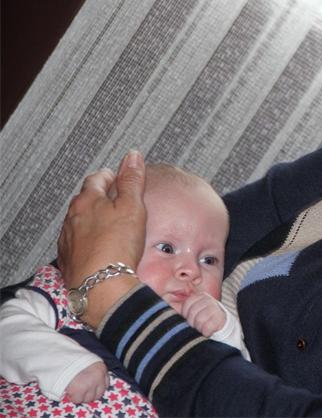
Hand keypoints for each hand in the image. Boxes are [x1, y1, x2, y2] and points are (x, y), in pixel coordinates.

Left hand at [57, 150, 146, 325]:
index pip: (96, 179)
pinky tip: (102, 247)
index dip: (110, 176)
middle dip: (101, 198)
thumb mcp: (133, 206)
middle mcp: (72, 218)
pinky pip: (78, 243)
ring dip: (93, 220)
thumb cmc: (118, 246)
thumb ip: (132, 180)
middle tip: (117, 201)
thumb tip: (133, 156)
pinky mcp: (69, 259)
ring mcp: (68, 239)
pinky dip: (89, 240)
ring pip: (80, 222)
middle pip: (86, 200)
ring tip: (111, 225)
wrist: (102, 285)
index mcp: (87, 200)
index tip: (117, 178)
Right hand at [64, 361, 108, 403]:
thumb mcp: (89, 363)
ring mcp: (89, 385)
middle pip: (98, 394)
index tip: (92, 389)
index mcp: (101, 369)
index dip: (98, 388)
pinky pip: (77, 400)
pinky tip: (69, 391)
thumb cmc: (75, 359)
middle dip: (90, 394)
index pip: (106, 385)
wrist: (63, 359)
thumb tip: (93, 386)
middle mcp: (98, 378)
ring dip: (81, 396)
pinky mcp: (79, 391)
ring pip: (88, 399)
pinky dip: (72, 397)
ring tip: (74, 389)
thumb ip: (93, 372)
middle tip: (81, 391)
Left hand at [181, 292, 226, 336]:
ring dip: (200, 328)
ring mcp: (215, 308)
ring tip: (203, 328)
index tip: (191, 319)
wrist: (222, 324)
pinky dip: (206, 332)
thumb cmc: (204, 318)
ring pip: (199, 320)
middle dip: (193, 323)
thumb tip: (166, 305)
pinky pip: (207, 327)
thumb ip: (183, 308)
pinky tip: (208, 331)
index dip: (186, 315)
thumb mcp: (194, 310)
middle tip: (197, 325)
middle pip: (192, 313)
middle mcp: (208, 299)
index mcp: (200, 296)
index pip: (186, 304)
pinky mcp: (220, 318)